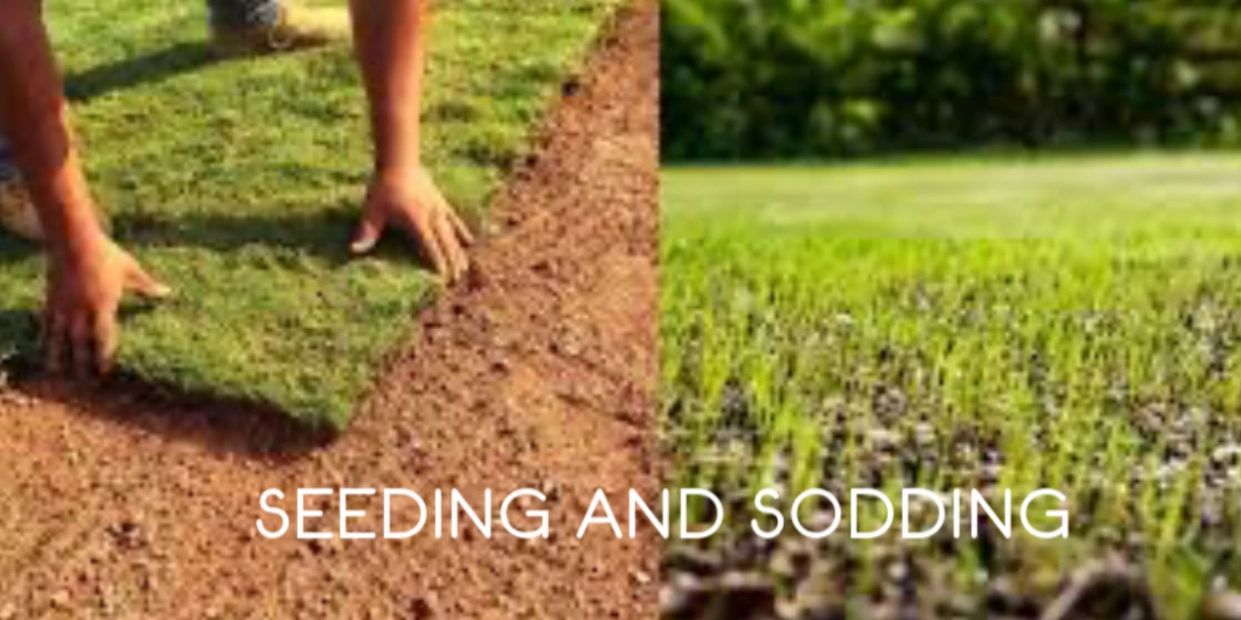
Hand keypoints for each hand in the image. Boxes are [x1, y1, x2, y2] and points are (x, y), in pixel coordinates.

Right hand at [43, 232, 170, 375]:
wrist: (73, 240)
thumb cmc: (106, 254)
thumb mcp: (130, 269)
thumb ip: (147, 286)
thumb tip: (168, 293)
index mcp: (104, 306)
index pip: (104, 338)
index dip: (104, 356)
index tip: (105, 371)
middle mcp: (82, 311)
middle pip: (81, 344)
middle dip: (83, 364)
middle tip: (85, 383)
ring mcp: (64, 306)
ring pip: (60, 338)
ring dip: (59, 357)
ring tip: (59, 374)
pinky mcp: (50, 300)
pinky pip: (46, 324)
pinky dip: (45, 338)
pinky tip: (44, 348)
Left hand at [350, 167, 473, 281]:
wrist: (399, 161)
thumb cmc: (384, 187)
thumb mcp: (373, 210)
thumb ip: (367, 231)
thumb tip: (354, 250)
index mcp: (416, 221)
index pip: (429, 245)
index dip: (437, 261)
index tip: (443, 277)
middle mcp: (431, 217)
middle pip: (445, 243)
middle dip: (452, 261)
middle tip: (456, 279)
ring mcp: (438, 209)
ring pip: (452, 234)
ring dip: (458, 251)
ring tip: (465, 267)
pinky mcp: (441, 202)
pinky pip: (454, 219)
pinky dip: (461, 231)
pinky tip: (469, 241)